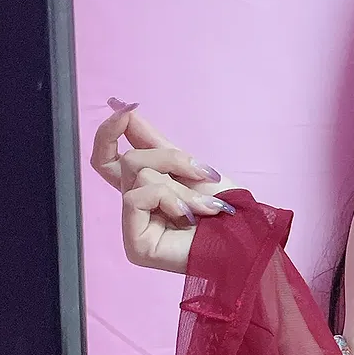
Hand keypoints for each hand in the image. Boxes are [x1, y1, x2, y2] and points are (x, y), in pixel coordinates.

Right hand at [89, 101, 238, 273]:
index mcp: (144, 189)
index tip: (125, 110)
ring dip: (180, 186)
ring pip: (138, 175)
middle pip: (131, 160)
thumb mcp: (189, 164)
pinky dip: (169, 199)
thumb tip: (124, 109)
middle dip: (171, 160)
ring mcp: (134, 228)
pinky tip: (189, 217)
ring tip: (204, 207)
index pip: (106, 159)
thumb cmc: (227, 207)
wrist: (247, 235)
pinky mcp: (136, 246)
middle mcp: (136, 208)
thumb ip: (153, 141)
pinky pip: (137, 197)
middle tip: (203, 175)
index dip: (109, 132)